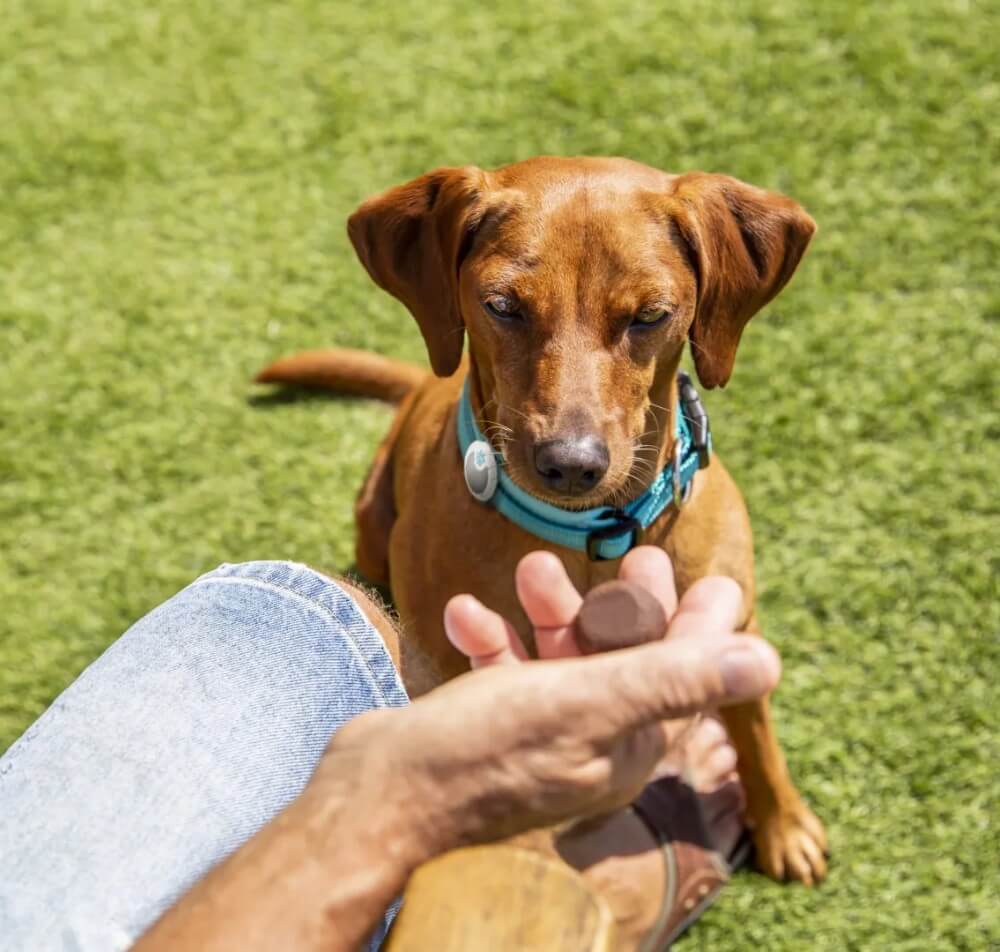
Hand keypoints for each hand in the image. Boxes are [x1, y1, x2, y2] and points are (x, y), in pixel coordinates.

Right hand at [318, 547, 778, 868]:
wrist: (375, 799)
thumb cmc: (482, 753)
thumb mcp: (588, 703)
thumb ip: (674, 677)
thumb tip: (766, 662)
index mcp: (628, 744)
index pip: (684, 675)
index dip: (696, 620)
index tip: (699, 575)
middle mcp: (591, 743)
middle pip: (625, 658)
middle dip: (623, 604)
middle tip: (632, 556)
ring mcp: (540, 735)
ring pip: (562, 656)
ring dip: (550, 609)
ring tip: (533, 568)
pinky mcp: (492, 725)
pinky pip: (506, 670)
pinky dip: (493, 637)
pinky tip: (466, 615)